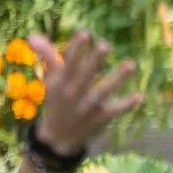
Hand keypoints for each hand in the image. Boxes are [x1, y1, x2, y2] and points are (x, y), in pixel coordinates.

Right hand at [28, 29, 141, 156]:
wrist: (58, 138)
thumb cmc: (58, 100)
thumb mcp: (51, 80)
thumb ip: (47, 56)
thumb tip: (32, 35)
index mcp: (61, 82)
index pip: (68, 63)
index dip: (76, 49)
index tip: (85, 34)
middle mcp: (74, 93)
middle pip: (85, 76)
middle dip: (94, 61)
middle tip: (105, 45)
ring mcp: (88, 106)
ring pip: (103, 91)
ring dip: (117, 79)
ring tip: (131, 64)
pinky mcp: (101, 117)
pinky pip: (115, 110)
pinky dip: (126, 104)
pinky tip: (139, 96)